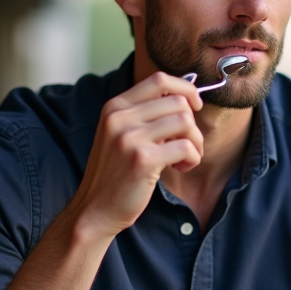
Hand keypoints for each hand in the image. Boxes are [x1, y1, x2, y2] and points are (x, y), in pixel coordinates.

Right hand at [69, 72, 202, 239]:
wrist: (95, 209)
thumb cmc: (116, 174)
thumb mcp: (120, 134)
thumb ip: (144, 115)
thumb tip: (186, 98)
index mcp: (115, 107)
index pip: (159, 80)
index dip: (185, 88)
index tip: (194, 105)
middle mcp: (120, 117)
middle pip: (178, 101)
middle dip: (192, 124)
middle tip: (185, 146)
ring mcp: (130, 137)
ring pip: (185, 121)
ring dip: (195, 142)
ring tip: (182, 159)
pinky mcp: (143, 159)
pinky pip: (186, 147)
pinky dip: (192, 158)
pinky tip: (179, 168)